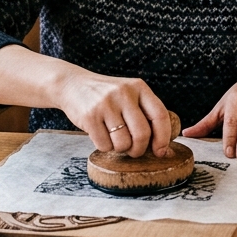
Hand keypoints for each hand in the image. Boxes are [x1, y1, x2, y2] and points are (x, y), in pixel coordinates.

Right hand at [57, 68, 173, 157]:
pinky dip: (105, 147)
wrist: (72, 85)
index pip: (160, 115)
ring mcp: (106, 104)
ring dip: (120, 149)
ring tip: (114, 139)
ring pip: (123, 143)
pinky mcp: (90, 116)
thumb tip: (161, 146)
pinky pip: (104, 145)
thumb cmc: (106, 96)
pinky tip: (101, 135)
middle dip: (139, 149)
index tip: (160, 151)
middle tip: (134, 151)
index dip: (163, 137)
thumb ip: (144, 112)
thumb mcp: (128, 94)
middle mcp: (124, 94)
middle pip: (142, 134)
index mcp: (139, 87)